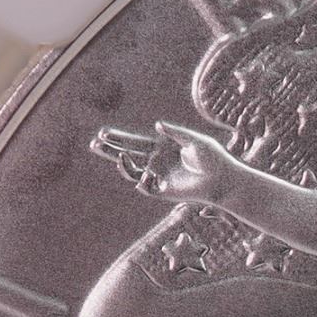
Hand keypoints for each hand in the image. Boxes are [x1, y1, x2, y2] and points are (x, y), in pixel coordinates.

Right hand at [93, 121, 235, 205]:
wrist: (222, 180)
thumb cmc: (212, 158)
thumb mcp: (193, 140)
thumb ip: (175, 133)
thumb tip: (157, 125)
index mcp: (162, 146)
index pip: (135, 141)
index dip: (119, 138)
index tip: (103, 133)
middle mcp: (158, 161)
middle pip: (128, 154)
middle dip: (110, 150)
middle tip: (93, 145)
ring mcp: (159, 176)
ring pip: (133, 171)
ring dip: (123, 165)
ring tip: (118, 158)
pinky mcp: (164, 191)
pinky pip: (146, 187)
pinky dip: (142, 181)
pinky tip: (144, 174)